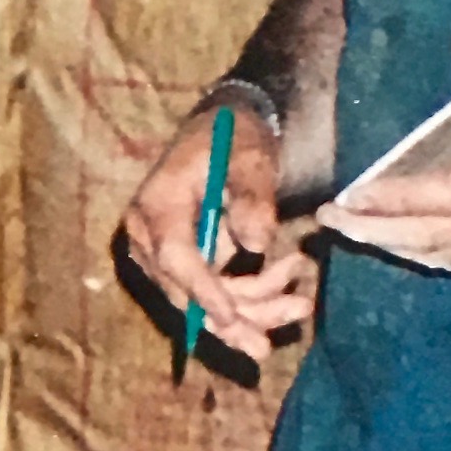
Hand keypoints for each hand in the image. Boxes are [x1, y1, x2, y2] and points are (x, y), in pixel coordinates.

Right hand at [122, 99, 318, 361]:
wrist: (224, 134)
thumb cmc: (232, 140)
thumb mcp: (250, 157)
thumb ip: (252, 196)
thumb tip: (256, 244)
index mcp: (157, 203)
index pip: (173, 255)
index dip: (201, 288)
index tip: (230, 316)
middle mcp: (149, 237)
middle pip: (187, 291)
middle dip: (240, 311)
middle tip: (297, 309)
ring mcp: (163, 257)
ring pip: (202, 304)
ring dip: (254, 311)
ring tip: (301, 304)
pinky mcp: (183, 268)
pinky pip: (212, 298)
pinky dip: (249, 304)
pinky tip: (286, 300)